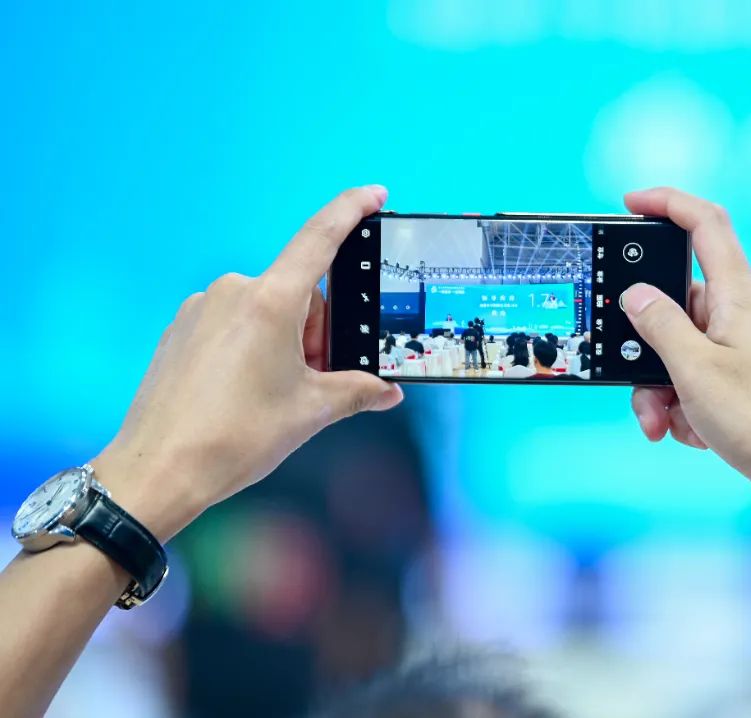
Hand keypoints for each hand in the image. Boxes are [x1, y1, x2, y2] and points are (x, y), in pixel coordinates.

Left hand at [94, 186, 402, 539]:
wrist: (160, 470)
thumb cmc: (234, 438)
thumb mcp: (310, 412)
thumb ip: (356, 391)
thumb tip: (387, 392)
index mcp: (271, 302)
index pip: (320, 238)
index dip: (350, 211)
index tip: (373, 194)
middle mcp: (234, 292)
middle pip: (299, 295)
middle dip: (316, 333)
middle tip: (313, 383)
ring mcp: (202, 309)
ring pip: (266, 312)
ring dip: (284, 343)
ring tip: (276, 395)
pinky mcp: (182, 328)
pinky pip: (234, 324)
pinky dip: (252, 348)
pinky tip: (245, 392)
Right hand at [622, 187, 750, 537]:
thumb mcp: (694, 368)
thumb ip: (659, 325)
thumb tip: (636, 294)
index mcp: (737, 297)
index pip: (705, 224)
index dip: (668, 203)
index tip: (630, 203)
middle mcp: (739, 318)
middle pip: (674, 304)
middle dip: (643, 341)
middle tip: (631, 374)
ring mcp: (739, 354)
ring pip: (676, 353)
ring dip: (657, 388)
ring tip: (664, 422)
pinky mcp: (738, 389)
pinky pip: (690, 385)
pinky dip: (680, 408)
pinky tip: (693, 434)